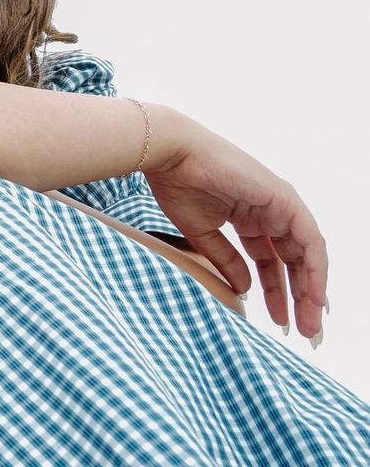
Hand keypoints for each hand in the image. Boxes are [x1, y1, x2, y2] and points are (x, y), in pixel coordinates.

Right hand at [144, 108, 328, 340]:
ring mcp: (280, 206)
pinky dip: (316, 269)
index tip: (281, 320)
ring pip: (306, 256)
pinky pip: (310, 241)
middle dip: (298, 299)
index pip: (273, 261)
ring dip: (310, 291)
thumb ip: (227, 261)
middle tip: (303, 332)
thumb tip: (245, 291)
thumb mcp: (203, 233)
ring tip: (309, 324)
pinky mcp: (285, 200)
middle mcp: (270, 213)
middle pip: (292, 262)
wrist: (171, 155)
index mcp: (249, 218)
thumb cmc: (178, 184)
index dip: (277, 291)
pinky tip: (314, 296)